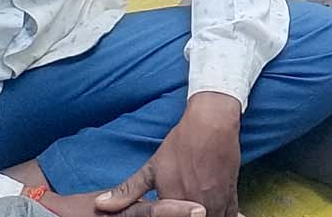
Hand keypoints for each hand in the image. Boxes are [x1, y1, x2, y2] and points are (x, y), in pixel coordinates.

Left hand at [100, 92, 242, 216]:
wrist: (212, 125)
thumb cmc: (181, 145)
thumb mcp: (152, 167)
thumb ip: (127, 190)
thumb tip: (101, 205)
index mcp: (173, 204)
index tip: (166, 215)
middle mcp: (196, 210)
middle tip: (186, 213)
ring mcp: (215, 206)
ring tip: (198, 214)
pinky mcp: (230, 199)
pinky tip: (216, 214)